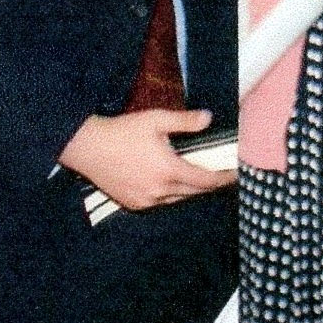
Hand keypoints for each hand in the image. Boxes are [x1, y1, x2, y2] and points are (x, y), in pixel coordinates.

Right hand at [58, 109, 236, 210]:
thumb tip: (209, 118)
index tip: (236, 175)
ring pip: (177, 198)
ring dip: (190, 190)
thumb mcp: (156, 120)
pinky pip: (160, 202)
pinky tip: (172, 184)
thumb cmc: (122, 131)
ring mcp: (145, 200)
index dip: (224, 179)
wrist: (86, 147)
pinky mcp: (133, 204)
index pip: (206, 181)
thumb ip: (185, 121)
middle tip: (222, 175)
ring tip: (198, 178)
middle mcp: (159, 191)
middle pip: (194, 192)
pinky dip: (170, 194)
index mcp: (168, 171)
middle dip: (210, 184)